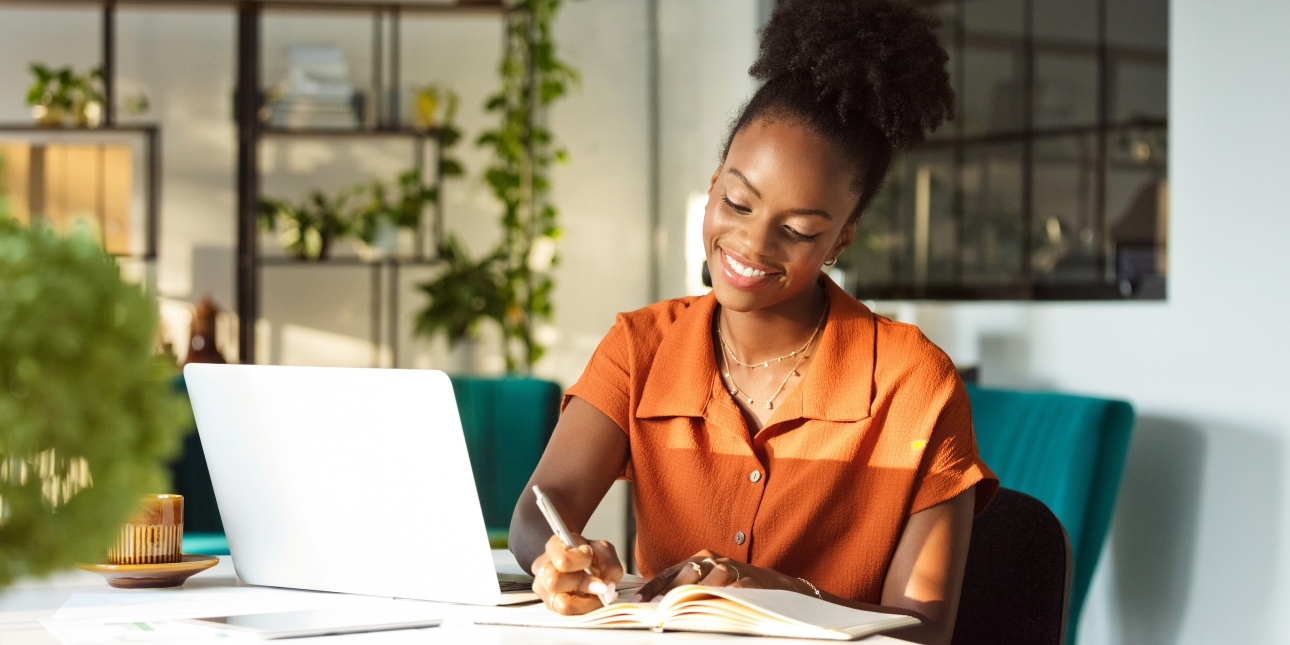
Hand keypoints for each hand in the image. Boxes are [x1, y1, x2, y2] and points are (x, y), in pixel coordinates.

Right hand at [530, 533, 624, 614]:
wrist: (579, 559)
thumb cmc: (588, 553)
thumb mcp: (603, 550)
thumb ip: (609, 565)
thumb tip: (607, 589)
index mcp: (554, 547)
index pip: (563, 560)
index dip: (582, 561)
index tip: (590, 556)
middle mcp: (543, 568)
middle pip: (554, 582)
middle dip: (582, 585)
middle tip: (600, 584)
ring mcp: (543, 588)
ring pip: (561, 604)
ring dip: (586, 602)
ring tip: (598, 594)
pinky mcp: (550, 604)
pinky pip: (567, 614)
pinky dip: (584, 608)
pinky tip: (590, 599)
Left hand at [631, 549, 811, 601]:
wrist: (773, 583)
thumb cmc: (733, 583)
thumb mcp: (708, 579)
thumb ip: (684, 585)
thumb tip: (653, 601)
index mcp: (699, 559)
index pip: (670, 573)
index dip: (653, 588)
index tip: (637, 602)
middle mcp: (714, 561)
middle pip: (687, 575)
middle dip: (670, 593)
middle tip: (657, 609)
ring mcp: (733, 570)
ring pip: (709, 583)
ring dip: (693, 597)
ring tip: (679, 612)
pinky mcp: (750, 583)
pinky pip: (733, 592)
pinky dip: (722, 600)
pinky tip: (711, 611)